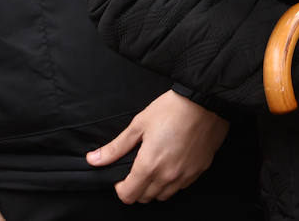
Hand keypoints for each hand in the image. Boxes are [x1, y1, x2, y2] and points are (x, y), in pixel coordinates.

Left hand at [85, 89, 228, 203]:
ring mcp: (185, 174)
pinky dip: (174, 181)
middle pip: (145, 197)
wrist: (206, 99)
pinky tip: (174, 164)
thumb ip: (116, 147)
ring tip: (156, 168)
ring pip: (164, 195)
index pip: (128, 195)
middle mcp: (168, 175)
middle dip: (137, 188)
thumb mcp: (139, 124)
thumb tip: (93, 160)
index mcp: (149, 165)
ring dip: (156, 187)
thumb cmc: (172, 108)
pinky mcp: (200, 169)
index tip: (122, 176)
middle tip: (138, 170)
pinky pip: (182, 186)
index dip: (121, 188)